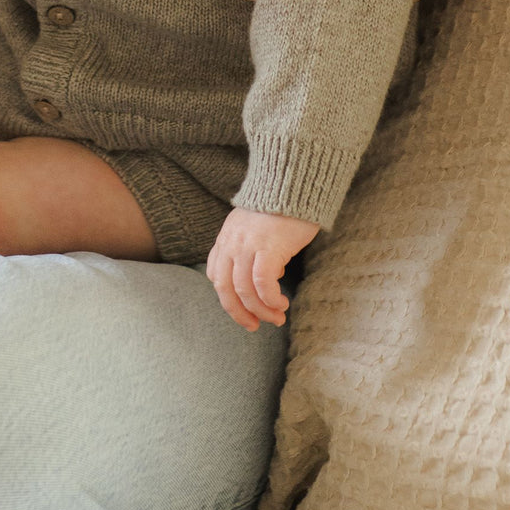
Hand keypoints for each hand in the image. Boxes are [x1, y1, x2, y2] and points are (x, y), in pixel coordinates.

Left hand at [206, 207, 318, 330]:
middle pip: (225, 289)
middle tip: (254, 326)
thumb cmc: (280, 206)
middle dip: (239, 313)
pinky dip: (271, 300)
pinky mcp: (269, 248)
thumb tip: (264, 279)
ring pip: (245, 291)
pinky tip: (282, 304)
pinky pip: (263, 284)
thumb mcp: (254, 226)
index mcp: (226, 237)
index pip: (215, 275)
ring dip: (261, 311)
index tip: (244, 309)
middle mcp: (232, 242)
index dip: (228, 298)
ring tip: (277, 318)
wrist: (294, 183)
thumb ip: (250, 248)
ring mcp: (248, 246)